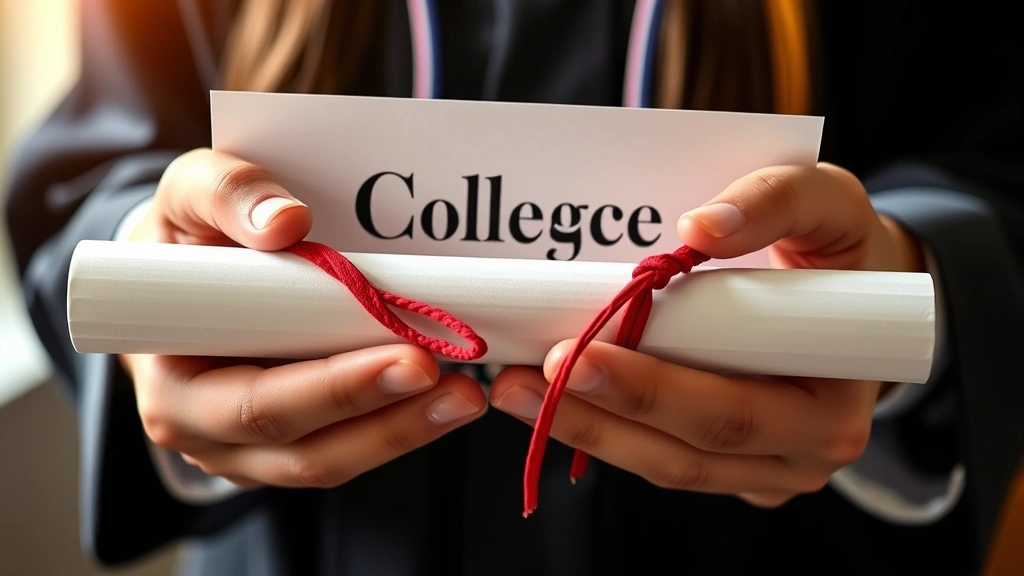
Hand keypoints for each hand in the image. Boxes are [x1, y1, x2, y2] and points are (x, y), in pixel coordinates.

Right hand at [123, 148, 485, 489]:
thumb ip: (225, 193)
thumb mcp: (186, 194)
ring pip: (335, 460)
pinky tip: (443, 396)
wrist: (175, 273)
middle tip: (461, 385)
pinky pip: (345, 448)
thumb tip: (284, 221)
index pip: (261, 403)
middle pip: (307, 452)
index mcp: (175, 384)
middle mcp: (208, 433)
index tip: (411, 358)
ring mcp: (248, 450)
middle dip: (391, 420)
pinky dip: (396, 425)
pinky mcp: (285, 446)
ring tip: (467, 395)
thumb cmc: (183, 237)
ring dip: (407, 431)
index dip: (338, 389)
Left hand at [489, 163, 924, 507]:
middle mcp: (804, 453)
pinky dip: (605, 429)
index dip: (653, 390)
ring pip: (664, 465)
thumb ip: (780, 200)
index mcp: (833, 405)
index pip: (733, 410)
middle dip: (598, 415)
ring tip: (514, 390)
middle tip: (524, 376)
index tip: (584, 353)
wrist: (862, 297)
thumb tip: (698, 229)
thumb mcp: (833, 203)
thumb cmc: (844, 251)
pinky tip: (551, 398)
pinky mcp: (735, 467)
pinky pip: (662, 457)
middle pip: (686, 452)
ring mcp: (766, 469)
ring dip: (585, 429)